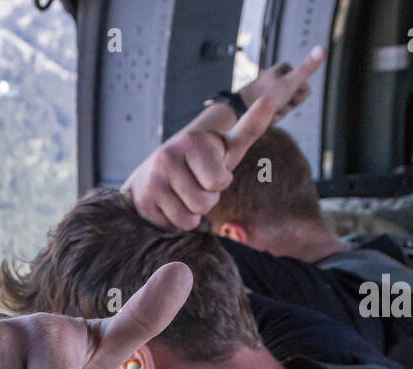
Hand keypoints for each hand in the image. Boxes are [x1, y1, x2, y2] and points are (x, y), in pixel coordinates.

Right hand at [122, 46, 324, 230]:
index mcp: (192, 141)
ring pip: (189, 218)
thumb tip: (269, 100)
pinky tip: (168, 205)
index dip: (219, 182)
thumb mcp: (225, 147)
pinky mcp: (143, 202)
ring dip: (191, 213)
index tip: (209, 171)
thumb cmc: (199, 163)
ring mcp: (153, 180)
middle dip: (206, 201)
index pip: (218, 182)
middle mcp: (168, 157)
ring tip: (182, 196)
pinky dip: (175, 221)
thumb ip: (248, 128)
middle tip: (194, 186)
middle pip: (205, 203)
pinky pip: (174, 226)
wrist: (152, 176)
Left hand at [238, 54, 320, 120]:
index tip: (286, 96)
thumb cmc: (263, 96)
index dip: (297, 99)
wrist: (238, 111)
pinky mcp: (261, 101)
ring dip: (278, 114)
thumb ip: (306, 68)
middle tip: (275, 105)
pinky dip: (269, 117)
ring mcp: (269, 89)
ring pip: (284, 108)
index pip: (305, 90)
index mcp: (285, 68)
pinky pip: (273, 113)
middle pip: (294, 99)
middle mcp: (276, 77)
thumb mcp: (289, 82)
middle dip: (287, 107)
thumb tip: (322, 48)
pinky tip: (260, 115)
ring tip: (266, 111)